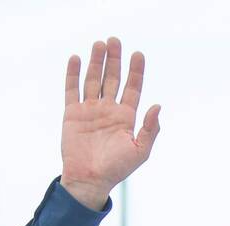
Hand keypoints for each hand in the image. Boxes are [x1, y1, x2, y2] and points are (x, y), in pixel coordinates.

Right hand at [61, 37, 160, 207]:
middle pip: (113, 78)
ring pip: (93, 79)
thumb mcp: (140, 152)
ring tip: (100, 44)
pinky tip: (76, 59)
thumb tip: (157, 106)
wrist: (90, 180)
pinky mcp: (72, 114)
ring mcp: (90, 111)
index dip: (136, 71)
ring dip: (97, 62)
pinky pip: (72, 90)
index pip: (132, 88)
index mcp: (125, 118)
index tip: (138, 55)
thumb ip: (150, 129)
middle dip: (115, 60)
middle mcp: (108, 111)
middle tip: (115, 41)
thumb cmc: (116, 169)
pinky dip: (73, 74)